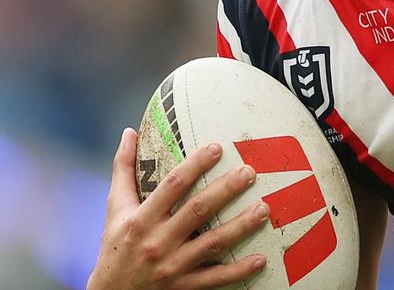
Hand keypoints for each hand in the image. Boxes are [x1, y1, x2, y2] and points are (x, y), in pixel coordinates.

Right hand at [87, 128, 270, 289]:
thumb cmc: (115, 246)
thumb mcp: (114, 209)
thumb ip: (124, 171)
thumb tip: (129, 132)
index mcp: (141, 219)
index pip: (171, 186)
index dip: (194, 165)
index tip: (217, 147)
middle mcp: (157, 242)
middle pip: (197, 211)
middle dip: (225, 190)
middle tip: (250, 172)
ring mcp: (172, 266)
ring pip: (212, 243)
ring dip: (241, 226)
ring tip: (264, 208)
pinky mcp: (183, 287)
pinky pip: (215, 278)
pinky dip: (238, 270)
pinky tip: (261, 258)